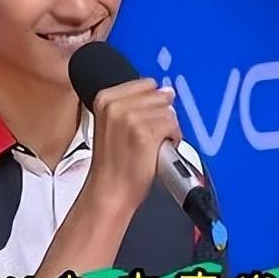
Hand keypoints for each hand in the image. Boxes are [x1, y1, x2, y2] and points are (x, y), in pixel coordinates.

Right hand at [85, 79, 179, 213]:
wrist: (110, 192)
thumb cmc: (114, 164)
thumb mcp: (115, 124)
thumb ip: (136, 104)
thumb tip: (166, 91)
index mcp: (105, 98)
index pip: (146, 84)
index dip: (152, 104)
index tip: (146, 119)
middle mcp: (115, 105)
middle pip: (159, 95)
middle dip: (161, 115)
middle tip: (150, 136)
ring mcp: (130, 117)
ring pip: (168, 110)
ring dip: (168, 128)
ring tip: (154, 144)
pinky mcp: (145, 132)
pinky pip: (173, 125)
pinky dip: (173, 138)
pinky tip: (161, 149)